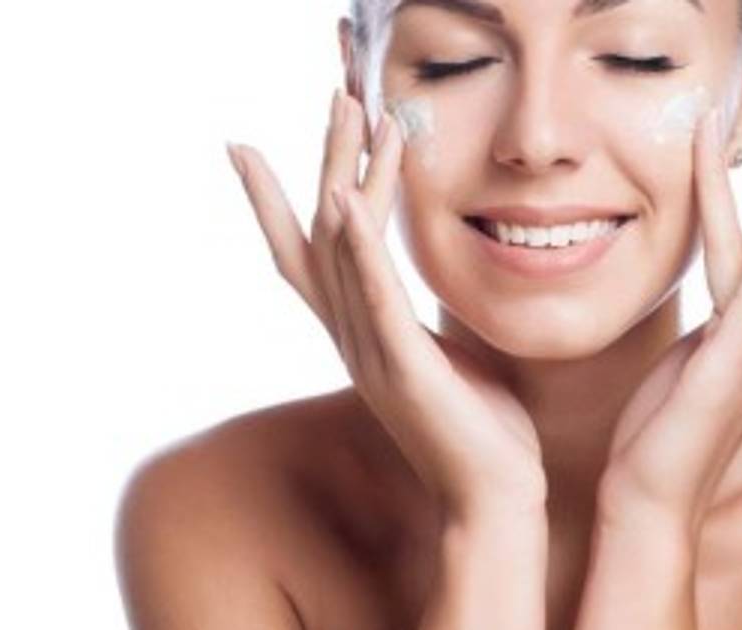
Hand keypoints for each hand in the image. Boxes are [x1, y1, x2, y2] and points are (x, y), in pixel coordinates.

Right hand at [225, 89, 545, 520]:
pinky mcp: (403, 367)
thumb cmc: (480, 433)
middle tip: (334, 93)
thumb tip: (430, 298)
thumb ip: (423, 325)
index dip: (274, 202)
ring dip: (344, 174)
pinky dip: (356, 248)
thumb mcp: (447, 362)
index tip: (248, 150)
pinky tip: (346, 199)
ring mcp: (372, 352)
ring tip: (349, 111)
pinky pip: (374, 297)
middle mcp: (354, 338)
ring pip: (342, 250)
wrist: (494, 499)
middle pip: (320, 234)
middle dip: (325, 158)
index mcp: (363, 335)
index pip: (307, 256)